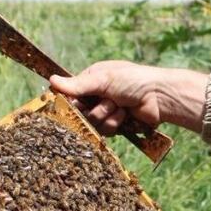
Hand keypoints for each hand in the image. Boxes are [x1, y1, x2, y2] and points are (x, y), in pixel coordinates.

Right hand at [49, 61, 208, 134]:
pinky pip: (106, 131)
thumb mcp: (103, 79)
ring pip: (93, 123)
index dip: (73, 102)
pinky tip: (126, 115)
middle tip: (108, 101)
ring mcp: (107, 111)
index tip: (78, 104)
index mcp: (91, 80)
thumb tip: (51, 81)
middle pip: (81, 113)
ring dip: (108, 115)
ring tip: (120, 106)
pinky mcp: (116, 125)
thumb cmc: (133, 80)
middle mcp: (96, 96)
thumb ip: (77, 84)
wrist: (159, 97)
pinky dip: (116, 123)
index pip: (71, 95)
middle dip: (95, 109)